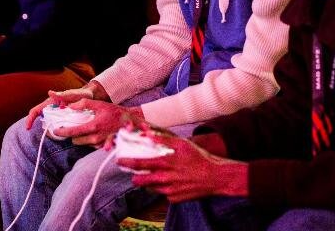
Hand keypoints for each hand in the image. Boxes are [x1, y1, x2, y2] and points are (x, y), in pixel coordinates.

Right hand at [25, 82, 106, 128]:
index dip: (30, 119)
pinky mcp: (64, 120)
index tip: (28, 127)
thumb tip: (50, 92)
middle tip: (52, 134)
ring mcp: (58, 115)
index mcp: (51, 102)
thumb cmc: (81, 94)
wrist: (92, 97)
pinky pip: (58, 128)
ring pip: (50, 126)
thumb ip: (63, 94)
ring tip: (60, 135)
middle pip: (42, 121)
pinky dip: (59, 132)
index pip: (36, 110)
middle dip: (44, 129)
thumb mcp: (73, 94)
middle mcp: (53, 109)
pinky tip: (66, 135)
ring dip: (52, 131)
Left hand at [54, 100, 142, 147]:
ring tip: (85, 129)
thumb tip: (70, 106)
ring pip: (83, 143)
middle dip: (73, 134)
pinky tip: (93, 133)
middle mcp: (95, 138)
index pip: (72, 132)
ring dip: (81, 138)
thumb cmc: (115, 112)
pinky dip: (89, 140)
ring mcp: (100, 144)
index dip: (62, 132)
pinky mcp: (103, 147)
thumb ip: (84, 104)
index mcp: (93, 127)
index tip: (55, 131)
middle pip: (76, 140)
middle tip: (74, 127)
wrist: (130, 122)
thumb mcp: (100, 104)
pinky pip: (91, 145)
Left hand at [116, 126, 247, 201]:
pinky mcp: (174, 199)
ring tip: (156, 174)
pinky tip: (170, 181)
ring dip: (149, 181)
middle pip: (140, 181)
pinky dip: (162, 187)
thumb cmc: (197, 157)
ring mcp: (169, 191)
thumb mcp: (181, 143)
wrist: (214, 177)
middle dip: (135, 176)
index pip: (139, 164)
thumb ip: (163, 139)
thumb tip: (148, 134)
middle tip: (135, 172)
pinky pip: (162, 193)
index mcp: (164, 163)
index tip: (119, 160)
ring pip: (150, 188)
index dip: (126, 163)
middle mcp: (164, 179)